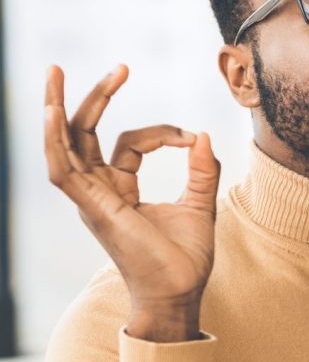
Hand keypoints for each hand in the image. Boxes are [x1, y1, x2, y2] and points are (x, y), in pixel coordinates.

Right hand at [43, 64, 220, 340]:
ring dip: (58, 106)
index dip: (162, 132)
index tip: (190, 138)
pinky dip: (55, 140)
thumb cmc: (186, 261)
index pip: (129, 144)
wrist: (180, 294)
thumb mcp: (200, 207)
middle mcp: (99, 192)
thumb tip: (202, 135)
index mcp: (120, 191)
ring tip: (55, 70)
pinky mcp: (92, 209)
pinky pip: (62, 170)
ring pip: (66, 144)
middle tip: (122, 67)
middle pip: (87, 134)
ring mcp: (92, 200)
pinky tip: (52, 111)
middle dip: (97, 97)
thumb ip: (202, 171)